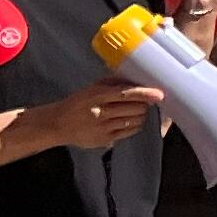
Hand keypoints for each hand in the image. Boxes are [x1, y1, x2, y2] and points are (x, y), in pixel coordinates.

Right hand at [16, 81, 159, 156]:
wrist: (57, 124)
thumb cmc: (78, 103)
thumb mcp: (91, 88)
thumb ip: (113, 82)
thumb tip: (136, 77)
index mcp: (96, 96)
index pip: (125, 94)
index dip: (144, 94)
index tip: (159, 94)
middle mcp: (100, 113)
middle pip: (134, 108)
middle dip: (144, 104)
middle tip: (145, 101)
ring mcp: (102, 128)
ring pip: (134, 120)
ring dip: (141, 115)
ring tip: (139, 110)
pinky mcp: (104, 139)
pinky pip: (129, 132)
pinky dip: (135, 125)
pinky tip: (132, 120)